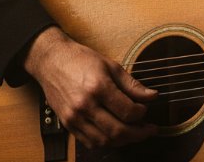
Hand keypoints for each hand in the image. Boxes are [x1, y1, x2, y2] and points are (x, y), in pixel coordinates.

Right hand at [23, 26, 160, 149]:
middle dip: (138, 133)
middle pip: (118, 131)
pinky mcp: (67, 124)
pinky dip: (106, 143)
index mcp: (98, 87)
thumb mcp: (111, 66)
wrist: (52, 61)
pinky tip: (115, 136)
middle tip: (149, 130)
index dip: (142, 113)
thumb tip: (152, 96)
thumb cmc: (81, 60)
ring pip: (104, 141)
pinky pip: (89, 142)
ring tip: (134, 133)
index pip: (128, 111)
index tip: (145, 109)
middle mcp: (85, 105)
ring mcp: (74, 117)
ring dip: (123, 141)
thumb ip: (132, 84)